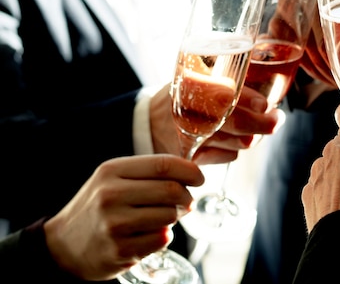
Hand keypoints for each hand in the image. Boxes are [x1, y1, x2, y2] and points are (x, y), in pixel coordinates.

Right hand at [43, 154, 203, 280]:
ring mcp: (114, 224)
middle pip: (172, 191)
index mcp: (111, 171)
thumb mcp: (113, 179)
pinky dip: (163, 236)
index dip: (189, 171)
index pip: (163, 165)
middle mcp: (111, 195)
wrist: (63, 246)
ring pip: (170, 216)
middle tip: (185, 202)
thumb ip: (148, 173)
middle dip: (186, 197)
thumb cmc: (98, 207)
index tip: (200, 178)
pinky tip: (147, 234)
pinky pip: (161, 239)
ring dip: (174, 218)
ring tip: (160, 218)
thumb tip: (191, 172)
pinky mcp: (120, 250)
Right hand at [150, 84, 282, 163]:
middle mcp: (189, 113)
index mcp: (190, 86)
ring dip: (253, 135)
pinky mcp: (193, 158)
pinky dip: (235, 148)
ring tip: (260, 126)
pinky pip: (227, 157)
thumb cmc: (183, 96)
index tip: (265, 104)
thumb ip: (226, 77)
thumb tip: (267, 76)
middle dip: (263, 123)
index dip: (249, 100)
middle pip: (236, 123)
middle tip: (277, 119)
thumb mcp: (196, 76)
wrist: (149, 123)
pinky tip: (231, 139)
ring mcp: (190, 139)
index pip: (225, 94)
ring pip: (237, 143)